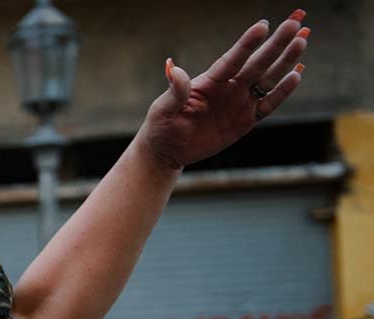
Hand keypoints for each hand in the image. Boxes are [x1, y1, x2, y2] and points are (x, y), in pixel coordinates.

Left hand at [140, 11, 308, 169]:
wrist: (168, 150)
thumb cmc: (162, 126)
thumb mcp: (164, 110)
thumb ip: (175, 91)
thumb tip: (173, 68)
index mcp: (210, 81)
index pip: (233, 59)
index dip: (248, 43)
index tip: (264, 25)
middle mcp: (229, 87)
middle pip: (257, 62)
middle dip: (277, 43)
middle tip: (297, 21)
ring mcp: (240, 102)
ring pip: (268, 78)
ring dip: (286, 61)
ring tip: (303, 39)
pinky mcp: (247, 120)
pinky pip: (269, 104)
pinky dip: (283, 90)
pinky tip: (298, 73)